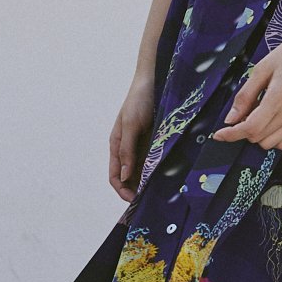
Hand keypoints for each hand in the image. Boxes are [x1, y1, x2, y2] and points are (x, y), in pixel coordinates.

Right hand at [109, 71, 156, 201]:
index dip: (122, 190)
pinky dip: (158, 170)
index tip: (135, 201)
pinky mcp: (155, 141)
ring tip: (160, 192)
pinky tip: (167, 176)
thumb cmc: (138, 100)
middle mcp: (128, 148)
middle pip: (128, 177)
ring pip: (142, 171)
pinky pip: (155, 161)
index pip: (114, 176)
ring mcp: (142, 145)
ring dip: (148, 182)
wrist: (155, 80)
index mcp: (117, 145)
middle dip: (136, 190)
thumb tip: (123, 176)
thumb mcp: (131, 125)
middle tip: (150, 201)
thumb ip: (127, 150)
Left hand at [216, 30, 281, 152]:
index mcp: (279, 98)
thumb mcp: (261, 69)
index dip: (231, 134)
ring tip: (258, 113)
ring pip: (271, 144)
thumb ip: (245, 96)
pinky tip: (270, 120)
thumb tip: (231, 119)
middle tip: (242, 113)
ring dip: (258, 135)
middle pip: (259, 138)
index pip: (251, 128)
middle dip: (244, 131)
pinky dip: (273, 137)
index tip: (219, 134)